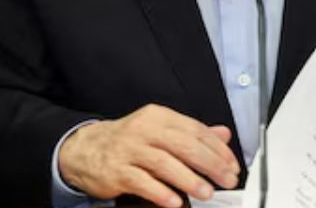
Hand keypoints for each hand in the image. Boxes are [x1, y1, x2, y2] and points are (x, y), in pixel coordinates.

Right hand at [57, 103, 239, 207]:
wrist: (84, 149)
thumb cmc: (127, 141)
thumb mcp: (159, 130)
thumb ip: (191, 133)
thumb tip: (223, 134)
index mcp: (157, 117)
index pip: (194, 130)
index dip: (217, 149)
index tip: (231, 165)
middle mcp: (143, 130)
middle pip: (183, 145)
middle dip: (209, 164)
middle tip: (226, 180)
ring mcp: (128, 150)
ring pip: (163, 163)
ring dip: (188, 179)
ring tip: (205, 192)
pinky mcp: (116, 171)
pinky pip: (141, 182)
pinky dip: (160, 192)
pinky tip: (174, 201)